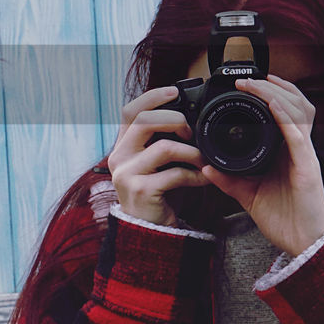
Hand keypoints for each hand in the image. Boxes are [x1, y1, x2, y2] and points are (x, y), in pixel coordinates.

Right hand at [107, 86, 212, 225]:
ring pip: (164, 147)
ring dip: (191, 152)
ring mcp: (128, 174)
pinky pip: (175, 174)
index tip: (174, 90)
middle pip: (144, 120)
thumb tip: (188, 119)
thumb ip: (161, 141)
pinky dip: (195, 176)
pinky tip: (204, 180)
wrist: (148, 233)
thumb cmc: (157, 195)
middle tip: (191, 132)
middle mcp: (120, 157)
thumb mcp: (155, 164)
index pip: (130, 111)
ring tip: (203, 160)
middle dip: (174, 119)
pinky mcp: (142, 191)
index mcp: (122, 146)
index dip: (152, 96)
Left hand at [199, 73, 323, 255]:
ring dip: (278, 94)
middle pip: (295, 103)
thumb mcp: (247, 194)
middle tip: (249, 79)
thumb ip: (229, 179)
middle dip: (273, 86)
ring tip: (258, 85)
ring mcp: (306, 155)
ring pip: (299, 112)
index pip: (284, 111)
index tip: (248, 83)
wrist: (302, 243)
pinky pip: (299, 136)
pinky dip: (286, 118)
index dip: (271, 93)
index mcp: (287, 151)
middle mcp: (299, 148)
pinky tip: (274, 106)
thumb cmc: (282, 218)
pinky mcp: (308, 167)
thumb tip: (206, 166)